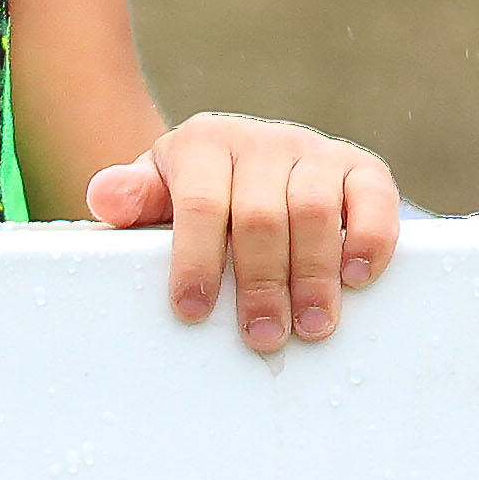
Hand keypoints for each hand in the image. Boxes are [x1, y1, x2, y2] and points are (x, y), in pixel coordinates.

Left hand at [90, 114, 401, 352]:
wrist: (245, 163)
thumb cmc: (196, 197)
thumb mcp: (157, 195)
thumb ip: (132, 199)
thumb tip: (104, 196)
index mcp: (204, 145)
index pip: (199, 203)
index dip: (196, 259)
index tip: (194, 312)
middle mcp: (262, 141)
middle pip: (261, 214)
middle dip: (261, 283)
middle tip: (263, 339)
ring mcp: (314, 150)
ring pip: (315, 208)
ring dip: (314, 274)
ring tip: (312, 327)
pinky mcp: (360, 166)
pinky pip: (373, 195)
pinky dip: (370, 238)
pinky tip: (356, 278)